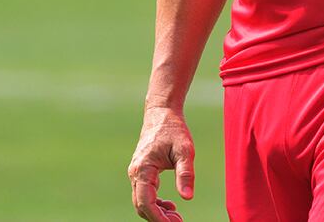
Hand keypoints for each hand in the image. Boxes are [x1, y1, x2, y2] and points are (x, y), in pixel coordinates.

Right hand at [128, 106, 194, 220]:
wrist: (161, 113)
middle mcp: (135, 172)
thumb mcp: (185, 150)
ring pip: (142, 202)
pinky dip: (155, 204)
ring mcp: (136, 172)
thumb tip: (187, 198)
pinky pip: (144, 194)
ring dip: (157, 213)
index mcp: (143, 168)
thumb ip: (185, 173)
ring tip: (177, 217)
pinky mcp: (141, 172)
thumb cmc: (173, 129)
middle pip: (141, 206)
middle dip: (159, 219)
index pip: (146, 202)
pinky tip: (171, 206)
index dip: (158, 218)